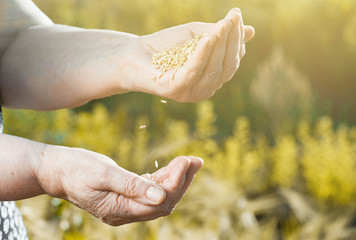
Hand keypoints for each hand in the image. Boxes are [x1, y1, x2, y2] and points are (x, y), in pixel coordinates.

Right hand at [34, 145, 202, 225]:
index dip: (175, 183)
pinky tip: (174, 167)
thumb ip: (131, 185)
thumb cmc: (76, 169)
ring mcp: (125, 205)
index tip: (186, 161)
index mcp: (117, 210)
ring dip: (177, 179)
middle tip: (196, 160)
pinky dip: (164, 178)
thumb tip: (161, 195)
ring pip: (160, 197)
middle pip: (163, 202)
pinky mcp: (126, 195)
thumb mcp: (103, 173)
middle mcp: (124, 212)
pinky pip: (151, 190)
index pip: (157, 203)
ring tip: (191, 161)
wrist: (57, 170)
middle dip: (182, 181)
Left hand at [128, 8, 254, 101]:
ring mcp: (190, 93)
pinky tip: (208, 37)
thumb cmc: (164, 47)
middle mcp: (204, 89)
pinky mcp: (175, 91)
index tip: (236, 16)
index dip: (237, 39)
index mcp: (212, 78)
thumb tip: (253, 30)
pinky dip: (203, 54)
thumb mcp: (196, 36)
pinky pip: (194, 72)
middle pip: (227, 66)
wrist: (130, 55)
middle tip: (233, 17)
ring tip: (224, 23)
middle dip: (232, 40)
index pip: (232, 60)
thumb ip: (220, 35)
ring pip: (214, 69)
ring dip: (221, 44)